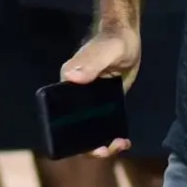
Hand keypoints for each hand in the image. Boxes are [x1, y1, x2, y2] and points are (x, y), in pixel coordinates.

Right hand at [61, 26, 140, 154]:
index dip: (72, 136)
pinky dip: (111, 134)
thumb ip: (90, 62)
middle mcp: (74, 95)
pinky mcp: (102, 102)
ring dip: (102, 142)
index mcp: (67, 84)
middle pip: (74, 128)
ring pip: (89, 129)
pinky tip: (124, 139)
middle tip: (110, 149)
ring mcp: (88, 100)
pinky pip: (102, 123)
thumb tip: (70, 77)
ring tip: (121, 144)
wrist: (126, 37)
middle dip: (89, 145)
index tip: (92, 145)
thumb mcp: (106, 51)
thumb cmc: (114, 40)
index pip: (60, 117)